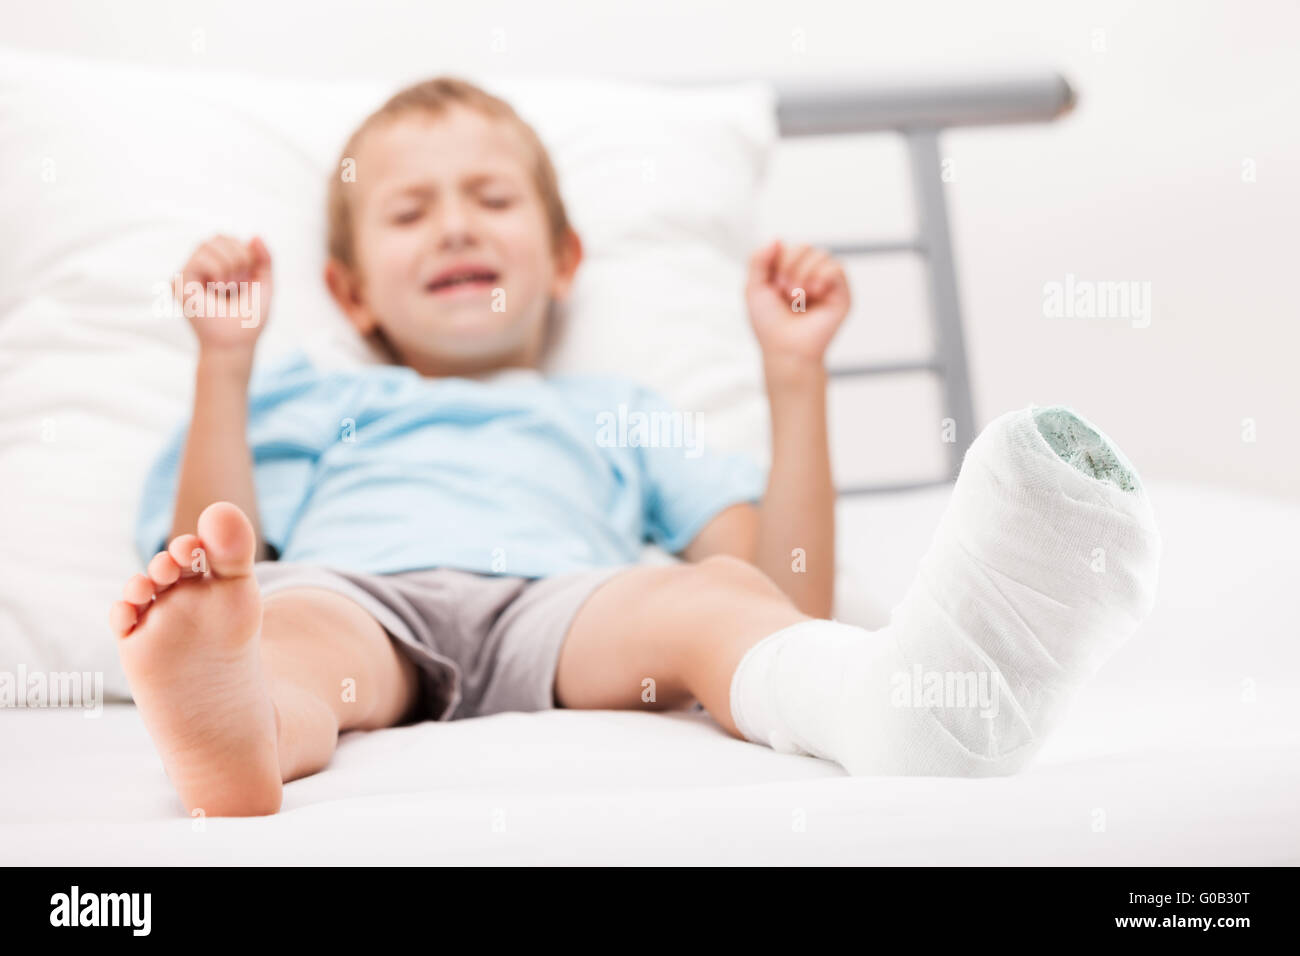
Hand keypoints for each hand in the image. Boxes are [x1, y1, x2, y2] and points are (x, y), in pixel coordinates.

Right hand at [176, 235, 273, 354]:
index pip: (228, 239)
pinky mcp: (179, 282)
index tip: (248, 278)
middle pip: (218, 236)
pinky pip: (199, 258)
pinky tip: (218, 289)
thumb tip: (255, 235)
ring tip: (228, 287)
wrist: (237, 341)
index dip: (245, 252)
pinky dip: (217, 270)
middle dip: (238, 256)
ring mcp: (189, 274)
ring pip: (207, 243)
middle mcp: (201, 268)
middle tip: (239, 283)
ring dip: (228, 264)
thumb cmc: (250, 318)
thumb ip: (264, 259)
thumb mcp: (265, 284)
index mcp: (219, 266)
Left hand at [745, 239, 849, 368]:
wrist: (785, 349)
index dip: (779, 260)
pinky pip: (837, 268)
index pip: (788, 246)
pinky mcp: (841, 294)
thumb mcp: (754, 288)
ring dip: (804, 273)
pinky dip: (822, 276)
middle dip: (790, 265)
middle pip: (805, 246)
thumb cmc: (769, 325)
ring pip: (821, 254)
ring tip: (797, 297)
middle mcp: (810, 275)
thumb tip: (778, 238)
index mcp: (789, 272)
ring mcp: (826, 284)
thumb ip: (758, 259)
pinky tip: (813, 293)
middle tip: (785, 291)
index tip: (773, 285)